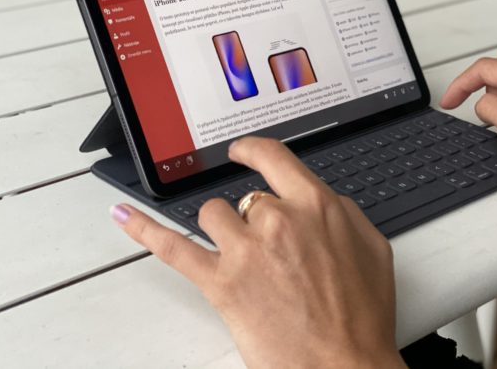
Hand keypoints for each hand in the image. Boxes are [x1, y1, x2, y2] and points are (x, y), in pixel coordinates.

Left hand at [111, 137, 405, 368]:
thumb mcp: (371, 249)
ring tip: (239, 258)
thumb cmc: (362, 318)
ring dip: (221, 231)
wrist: (345, 367)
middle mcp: (278, 220)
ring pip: (212, 214)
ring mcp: (245, 250)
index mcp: (316, 206)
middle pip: (245, 198)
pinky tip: (124, 214)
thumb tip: (319, 200)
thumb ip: (342, 213)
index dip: (252, 150)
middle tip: (271, 254)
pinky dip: (144, 228)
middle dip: (254, 221)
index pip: (272, 157)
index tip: (241, 151)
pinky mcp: (220, 282)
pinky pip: (172, 246)